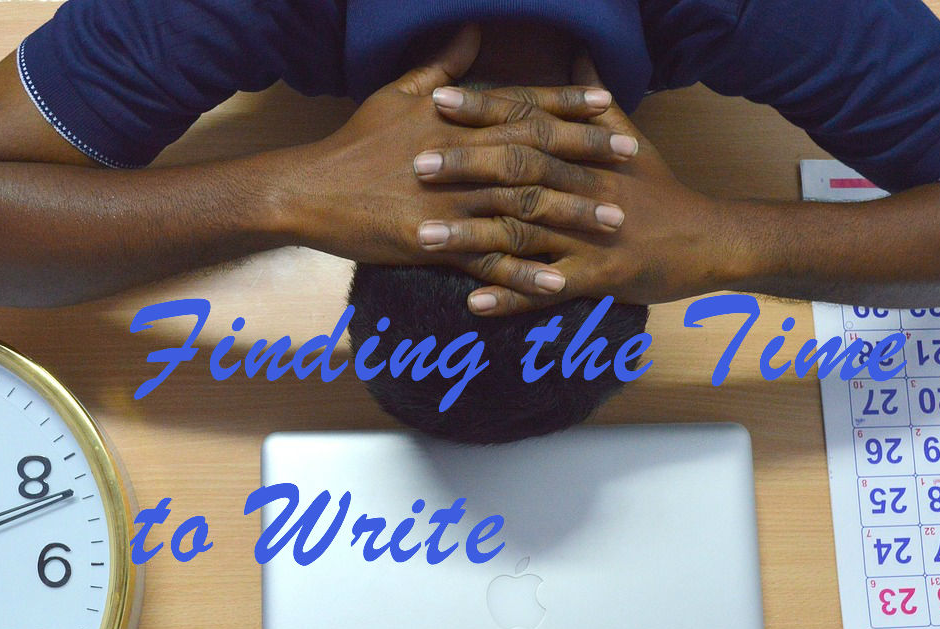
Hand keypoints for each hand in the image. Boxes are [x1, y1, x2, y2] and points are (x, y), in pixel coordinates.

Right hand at [278, 26, 643, 290]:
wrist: (307, 190)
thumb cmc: (354, 141)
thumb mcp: (396, 92)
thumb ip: (441, 66)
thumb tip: (470, 32)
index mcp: (456, 121)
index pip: (523, 108)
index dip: (568, 107)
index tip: (610, 106)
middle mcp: (460, 157)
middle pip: (536, 154)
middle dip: (587, 157)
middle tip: (632, 162)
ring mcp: (449, 202)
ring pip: (522, 208)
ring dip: (571, 217)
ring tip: (613, 225)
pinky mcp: (433, 244)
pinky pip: (487, 262)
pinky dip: (524, 275)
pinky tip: (560, 284)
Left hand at [413, 56, 749, 314]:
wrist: (709, 240)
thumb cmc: (661, 190)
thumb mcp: (630, 137)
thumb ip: (593, 100)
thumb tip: (577, 50)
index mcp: (584, 154)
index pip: (527, 123)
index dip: (483, 110)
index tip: (437, 101)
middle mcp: (584, 189)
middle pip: (518, 172)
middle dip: (465, 167)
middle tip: (415, 165)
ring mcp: (589, 236)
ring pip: (522, 232)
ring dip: (470, 235)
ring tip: (422, 236)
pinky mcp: (599, 278)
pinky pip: (547, 288)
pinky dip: (510, 295)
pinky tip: (472, 302)